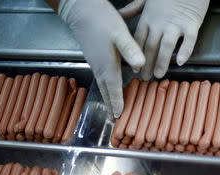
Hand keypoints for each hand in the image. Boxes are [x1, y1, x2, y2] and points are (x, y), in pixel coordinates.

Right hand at [58, 0, 144, 117]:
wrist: (80, 9)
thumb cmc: (100, 19)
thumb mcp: (119, 32)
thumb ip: (130, 49)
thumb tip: (140, 66)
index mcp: (107, 64)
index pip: (114, 89)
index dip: (117, 102)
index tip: (119, 116)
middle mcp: (99, 67)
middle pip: (106, 91)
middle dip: (111, 104)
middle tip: (115, 118)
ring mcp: (95, 62)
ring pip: (102, 85)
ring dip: (108, 96)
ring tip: (113, 106)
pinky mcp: (94, 56)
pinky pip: (101, 77)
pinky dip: (106, 86)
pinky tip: (109, 85)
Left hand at [134, 0, 209, 79]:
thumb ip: (133, 8)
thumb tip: (119, 14)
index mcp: (148, 18)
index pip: (139, 40)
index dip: (135, 55)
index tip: (134, 68)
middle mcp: (160, 23)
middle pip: (151, 47)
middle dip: (147, 64)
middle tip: (146, 78)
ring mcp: (175, 24)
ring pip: (167, 46)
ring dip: (162, 62)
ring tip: (159, 74)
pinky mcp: (191, 24)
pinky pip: (188, 40)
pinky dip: (185, 51)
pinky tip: (181, 62)